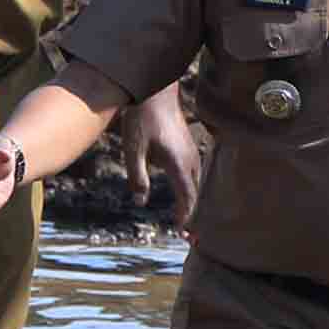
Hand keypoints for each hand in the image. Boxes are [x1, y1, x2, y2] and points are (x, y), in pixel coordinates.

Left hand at [121, 88, 201, 224]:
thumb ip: (137, 177)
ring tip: (186, 220)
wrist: (155, 91)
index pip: (187, 197)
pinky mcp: (188, 145)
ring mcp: (191, 151)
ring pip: (195, 183)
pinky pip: (193, 173)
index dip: (186, 217)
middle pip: (194, 194)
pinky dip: (189, 188)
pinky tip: (184, 193)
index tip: (183, 233)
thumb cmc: (142, 118)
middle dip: (191, 214)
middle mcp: (190, 159)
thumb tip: (140, 202)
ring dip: (191, 201)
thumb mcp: (133, 149)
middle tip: (189, 237)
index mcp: (178, 163)